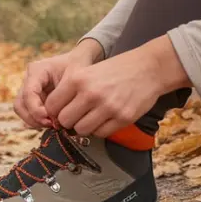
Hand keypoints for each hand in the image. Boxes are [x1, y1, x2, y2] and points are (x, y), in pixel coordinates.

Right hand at [14, 40, 103, 128]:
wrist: (78, 61)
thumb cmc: (77, 66)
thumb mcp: (74, 76)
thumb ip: (64, 95)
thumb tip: (55, 117)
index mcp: (37, 70)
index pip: (28, 93)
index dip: (35, 109)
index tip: (48, 118)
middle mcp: (29, 79)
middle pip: (20, 104)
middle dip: (33, 117)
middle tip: (51, 124)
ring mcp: (29, 89)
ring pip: (22, 110)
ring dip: (34, 121)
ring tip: (52, 125)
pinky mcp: (33, 98)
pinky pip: (29, 113)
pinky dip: (38, 120)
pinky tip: (53, 123)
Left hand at [44, 36, 190, 137]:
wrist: (149, 67)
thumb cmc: (115, 69)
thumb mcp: (87, 70)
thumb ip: (70, 89)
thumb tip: (54, 113)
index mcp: (78, 78)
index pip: (51, 105)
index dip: (54, 111)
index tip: (62, 111)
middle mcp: (90, 93)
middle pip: (64, 121)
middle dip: (68, 121)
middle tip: (77, 116)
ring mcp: (107, 107)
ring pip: (81, 130)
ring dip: (84, 126)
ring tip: (92, 117)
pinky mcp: (123, 118)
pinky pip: (100, 134)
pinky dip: (100, 129)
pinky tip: (106, 118)